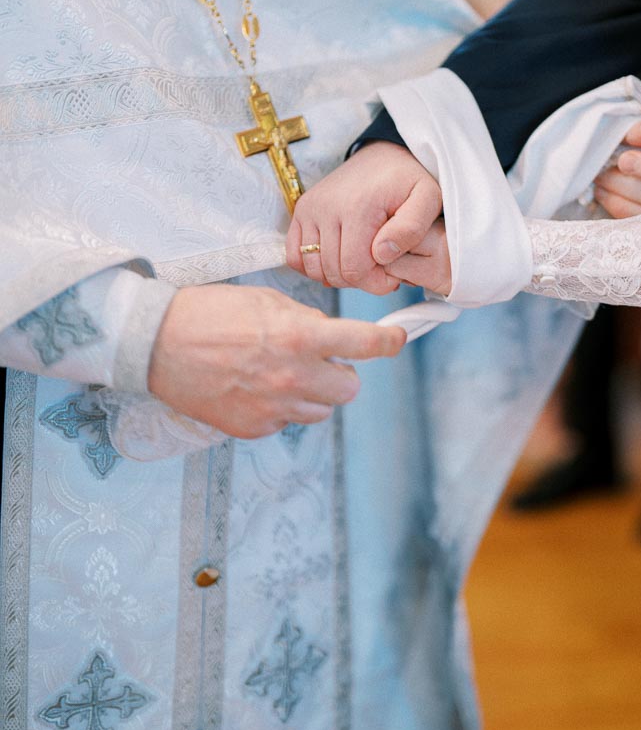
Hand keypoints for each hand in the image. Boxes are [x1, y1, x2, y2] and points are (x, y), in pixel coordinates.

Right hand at [147, 284, 405, 437]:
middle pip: (350, 388)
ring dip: (313, 391)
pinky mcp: (254, 428)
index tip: (396, 340)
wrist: (156, 344)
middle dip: (340, 371)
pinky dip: (281, 407)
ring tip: (279, 372)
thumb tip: (330, 335)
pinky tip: (255, 387)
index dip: (387, 342)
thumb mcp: (266, 300)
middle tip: (318, 357)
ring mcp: (273, 408)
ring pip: (321, 409)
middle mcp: (292, 377)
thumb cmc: (209, 313)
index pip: (363, 345)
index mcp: (298, 338)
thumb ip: (305, 320)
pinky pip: (287, 421)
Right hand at [286, 142, 441, 292]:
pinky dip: (314, 267)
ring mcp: (310, 209)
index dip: (375, 283)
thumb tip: (381, 253)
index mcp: (358, 208)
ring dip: (338, 275)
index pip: (354, 270)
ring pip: (314, 268)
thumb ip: (412, 228)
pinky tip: (339, 260)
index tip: (393, 274)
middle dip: (360, 280)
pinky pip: (295, 256)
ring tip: (363, 263)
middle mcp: (327, 207)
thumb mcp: (428, 198)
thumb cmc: (409, 181)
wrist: (384, 157)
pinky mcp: (302, 210)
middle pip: (334, 272)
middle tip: (380, 268)